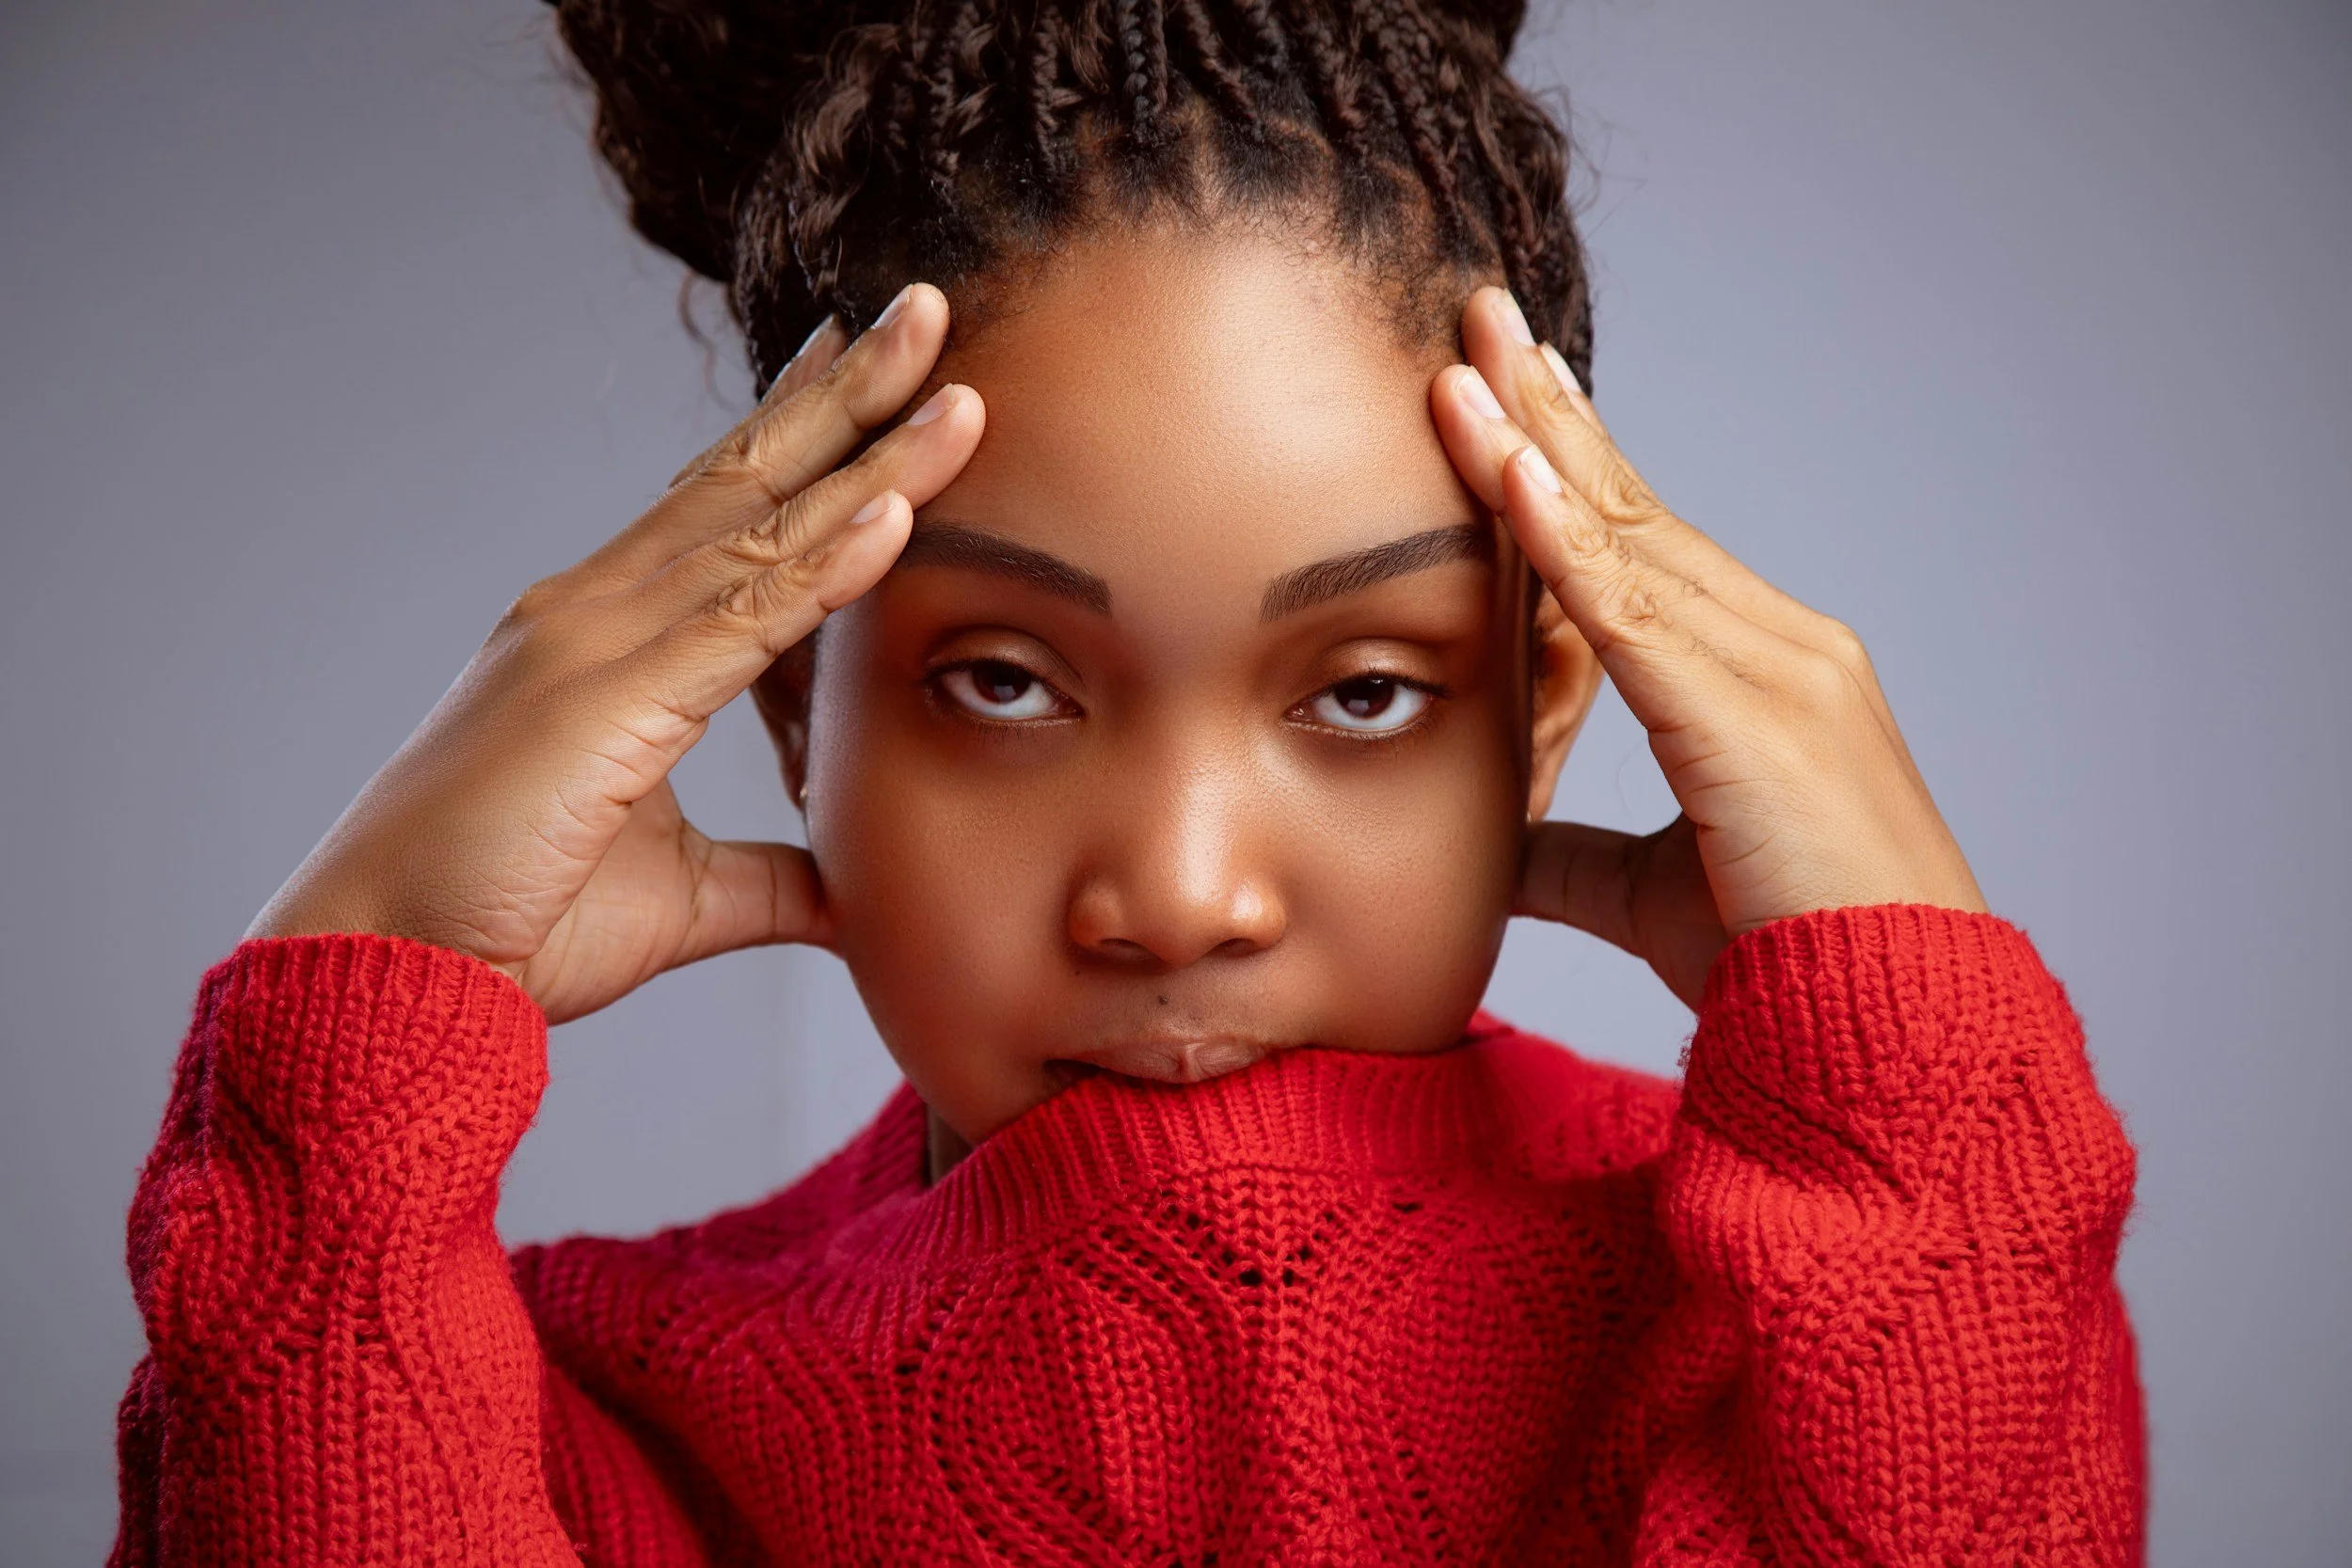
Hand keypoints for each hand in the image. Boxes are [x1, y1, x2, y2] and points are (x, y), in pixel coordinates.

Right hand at [248, 283, 984, 1023]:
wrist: (387, 971)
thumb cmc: (507, 923)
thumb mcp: (683, 896)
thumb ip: (773, 877)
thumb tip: (853, 889)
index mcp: (604, 638)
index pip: (722, 507)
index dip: (798, 429)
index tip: (860, 361)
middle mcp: (599, 612)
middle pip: (748, 477)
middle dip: (845, 392)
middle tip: (928, 307)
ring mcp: (598, 643)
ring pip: (763, 529)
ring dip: (868, 453)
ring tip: (953, 381)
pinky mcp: (609, 702)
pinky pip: (743, 620)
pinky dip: (825, 564)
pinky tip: (894, 509)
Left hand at [1430, 286, 1986, 1010]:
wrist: (1883, 1032)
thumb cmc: (1783, 962)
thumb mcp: (1648, 893)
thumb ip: (1577, 858)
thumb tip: (1506, 847)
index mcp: (1758, 673)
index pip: (1639, 543)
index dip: (1563, 461)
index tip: (1500, 389)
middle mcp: (1777, 646)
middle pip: (1633, 506)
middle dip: (1547, 407)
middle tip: (1479, 313)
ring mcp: (1775, 671)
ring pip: (1629, 537)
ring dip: (1536, 445)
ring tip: (1464, 360)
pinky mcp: (1749, 720)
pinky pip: (1636, 612)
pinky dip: (1567, 541)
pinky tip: (1510, 472)